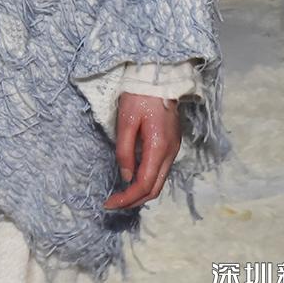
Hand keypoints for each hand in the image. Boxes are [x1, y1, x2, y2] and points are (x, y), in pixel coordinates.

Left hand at [102, 92, 181, 210]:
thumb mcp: (125, 122)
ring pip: (159, 182)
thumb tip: (125, 177)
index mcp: (159, 148)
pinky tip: (132, 180)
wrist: (159, 78)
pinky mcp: (172, 144)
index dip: (127, 198)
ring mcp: (174, 149)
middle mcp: (170, 153)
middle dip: (133, 201)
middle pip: (155, 189)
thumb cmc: (139, 97)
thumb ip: (124, 151)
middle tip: (113, 204)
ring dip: (141, 193)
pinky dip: (147, 181)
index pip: (144, 185)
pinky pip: (160, 170)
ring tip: (120, 196)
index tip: (109, 203)